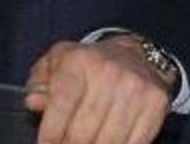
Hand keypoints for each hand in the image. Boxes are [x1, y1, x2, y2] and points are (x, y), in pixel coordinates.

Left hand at [24, 37, 171, 143]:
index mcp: (78, 61)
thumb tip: (33, 102)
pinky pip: (134, 142)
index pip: (62, 105)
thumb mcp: (57, 63)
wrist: (135, 55)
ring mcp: (134, 90)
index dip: (51, 132)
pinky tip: (104, 143)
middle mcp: (108, 73)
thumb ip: (39, 83)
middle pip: (83, 130)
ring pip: (108, 141)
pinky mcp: (155, 105)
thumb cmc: (87, 64)